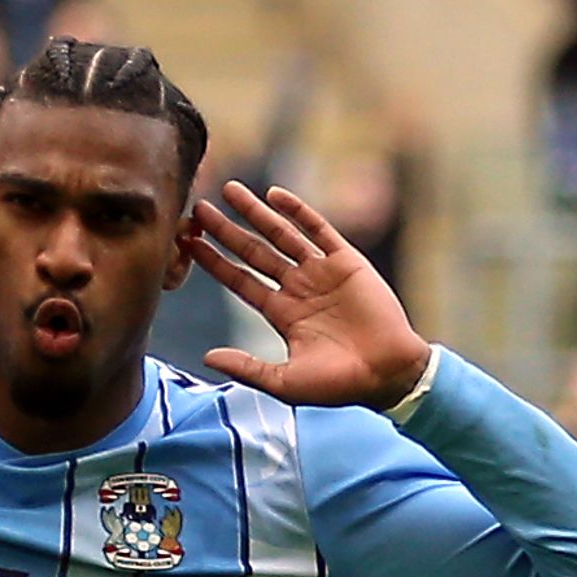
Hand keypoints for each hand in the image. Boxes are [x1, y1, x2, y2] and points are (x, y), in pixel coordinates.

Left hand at [189, 181, 431, 409]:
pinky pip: (318, 229)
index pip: (240, 281)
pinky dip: (297, 211)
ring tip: (229, 190)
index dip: (214, 262)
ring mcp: (321, 273)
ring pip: (281, 235)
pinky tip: (274, 195)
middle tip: (198, 209)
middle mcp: (298, 288)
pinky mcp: (347, 262)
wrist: (388, 374)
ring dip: (256, 213)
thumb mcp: (285, 382)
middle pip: (254, 252)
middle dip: (226, 231)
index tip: (189, 243)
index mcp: (282, 314)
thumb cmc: (338, 385)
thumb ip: (247, 368)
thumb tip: (206, 358)